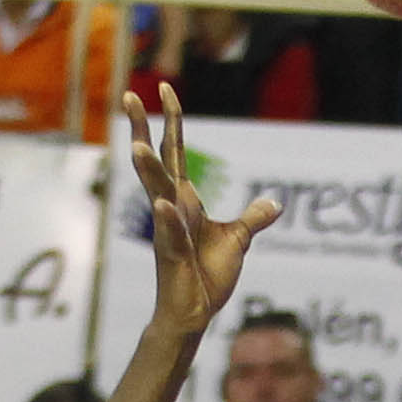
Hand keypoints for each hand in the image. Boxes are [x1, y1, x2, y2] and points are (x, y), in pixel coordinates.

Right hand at [126, 85, 283, 344]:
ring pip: (155, 192)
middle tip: (127, 96)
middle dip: (142, 129)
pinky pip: (169, 234)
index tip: (165, 89)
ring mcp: (169, 230)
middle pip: (156, 160)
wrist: (196, 312)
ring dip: (147, 169)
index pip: (176, 151)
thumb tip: (273, 204)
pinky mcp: (173, 256)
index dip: (171, 120)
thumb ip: (252, 219)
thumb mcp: (238, 240)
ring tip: (137, 144)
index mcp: (184, 199)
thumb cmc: (208, 276)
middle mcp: (171, 208)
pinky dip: (168, 220)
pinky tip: (163, 205)